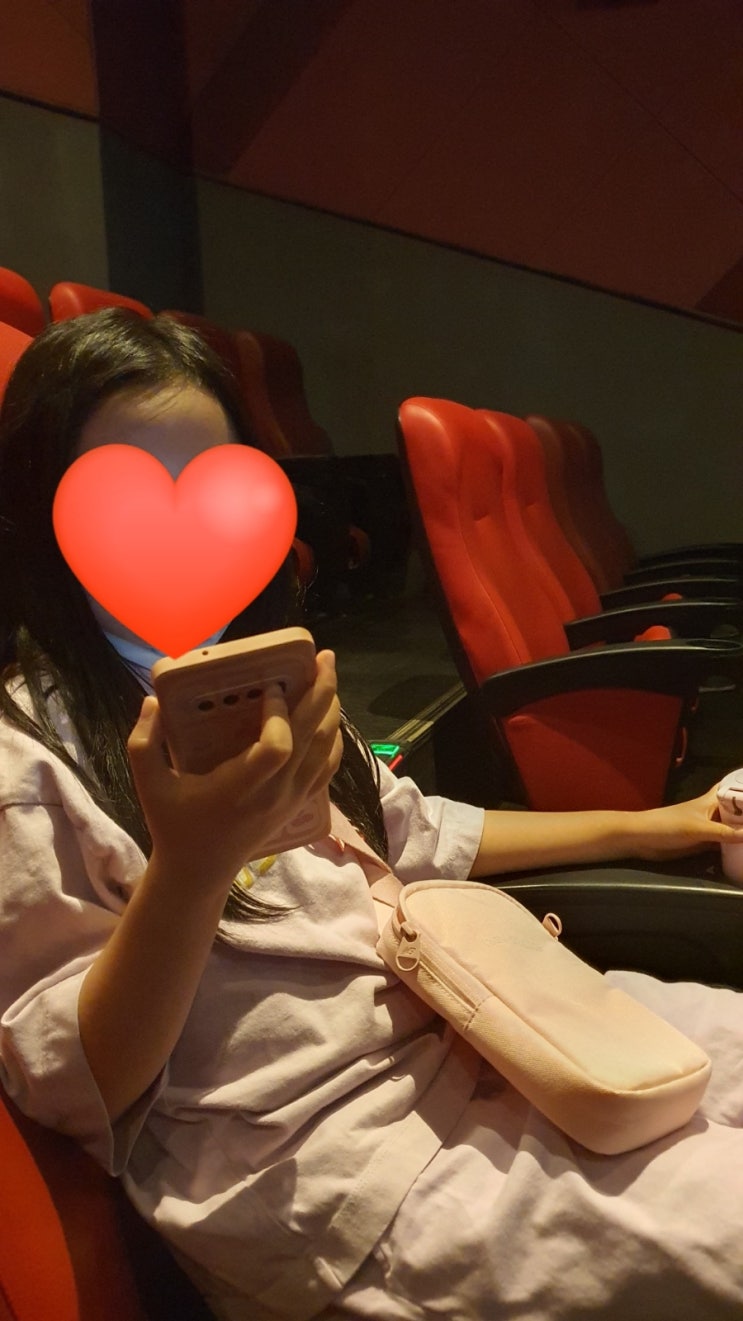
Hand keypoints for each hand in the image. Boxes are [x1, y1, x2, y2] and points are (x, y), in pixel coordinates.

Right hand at [126, 649, 341, 894]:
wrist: (199, 871)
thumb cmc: (173, 825)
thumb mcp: (148, 785)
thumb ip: (143, 743)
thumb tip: (151, 700)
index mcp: (239, 788)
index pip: (277, 748)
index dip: (279, 715)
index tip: (271, 688)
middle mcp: (274, 793)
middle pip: (312, 739)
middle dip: (321, 694)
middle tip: (324, 658)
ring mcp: (291, 800)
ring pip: (326, 750)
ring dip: (331, 711)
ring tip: (328, 677)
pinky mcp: (298, 804)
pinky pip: (327, 767)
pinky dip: (334, 739)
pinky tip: (330, 717)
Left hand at [630, 783, 742, 860]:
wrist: (642, 839)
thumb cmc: (668, 825)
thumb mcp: (698, 829)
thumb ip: (725, 833)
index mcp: (711, 801)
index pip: (732, 788)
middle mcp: (713, 813)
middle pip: (737, 810)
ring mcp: (709, 829)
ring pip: (732, 828)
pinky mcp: (704, 844)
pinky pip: (725, 844)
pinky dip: (736, 847)